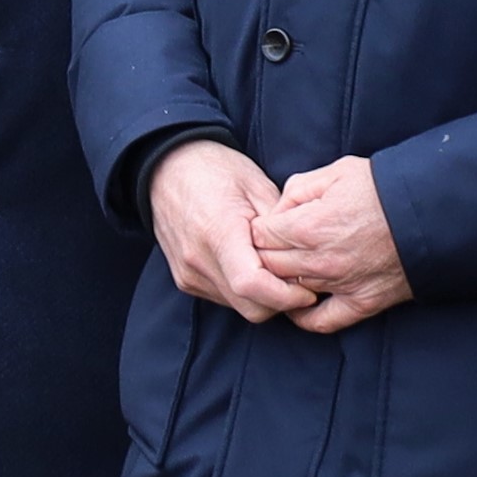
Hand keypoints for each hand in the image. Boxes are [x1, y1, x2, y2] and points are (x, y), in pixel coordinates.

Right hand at [146, 140, 318, 323]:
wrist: (167, 169)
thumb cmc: (217, 171)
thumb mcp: (259, 187)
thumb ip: (282, 229)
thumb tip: (306, 260)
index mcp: (218, 233)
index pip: (252, 285)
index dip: (287, 296)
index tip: (309, 289)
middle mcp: (198, 260)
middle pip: (250, 307)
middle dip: (281, 301)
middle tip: (300, 279)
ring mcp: (189, 274)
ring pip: (240, 307)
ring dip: (264, 297)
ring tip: (275, 267)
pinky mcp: (185, 280)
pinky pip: (225, 298)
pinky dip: (245, 292)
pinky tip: (252, 266)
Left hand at [250, 154, 409, 334]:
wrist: (434, 210)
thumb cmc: (385, 188)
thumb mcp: (336, 172)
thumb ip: (297, 190)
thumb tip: (278, 211)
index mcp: (308, 227)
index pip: (258, 236)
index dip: (259, 228)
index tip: (268, 224)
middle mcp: (319, 261)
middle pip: (268, 265)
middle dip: (264, 253)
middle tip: (274, 244)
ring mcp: (340, 285)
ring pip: (288, 290)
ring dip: (283, 279)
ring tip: (287, 266)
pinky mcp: (363, 303)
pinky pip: (321, 322)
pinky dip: (304, 315)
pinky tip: (299, 302)